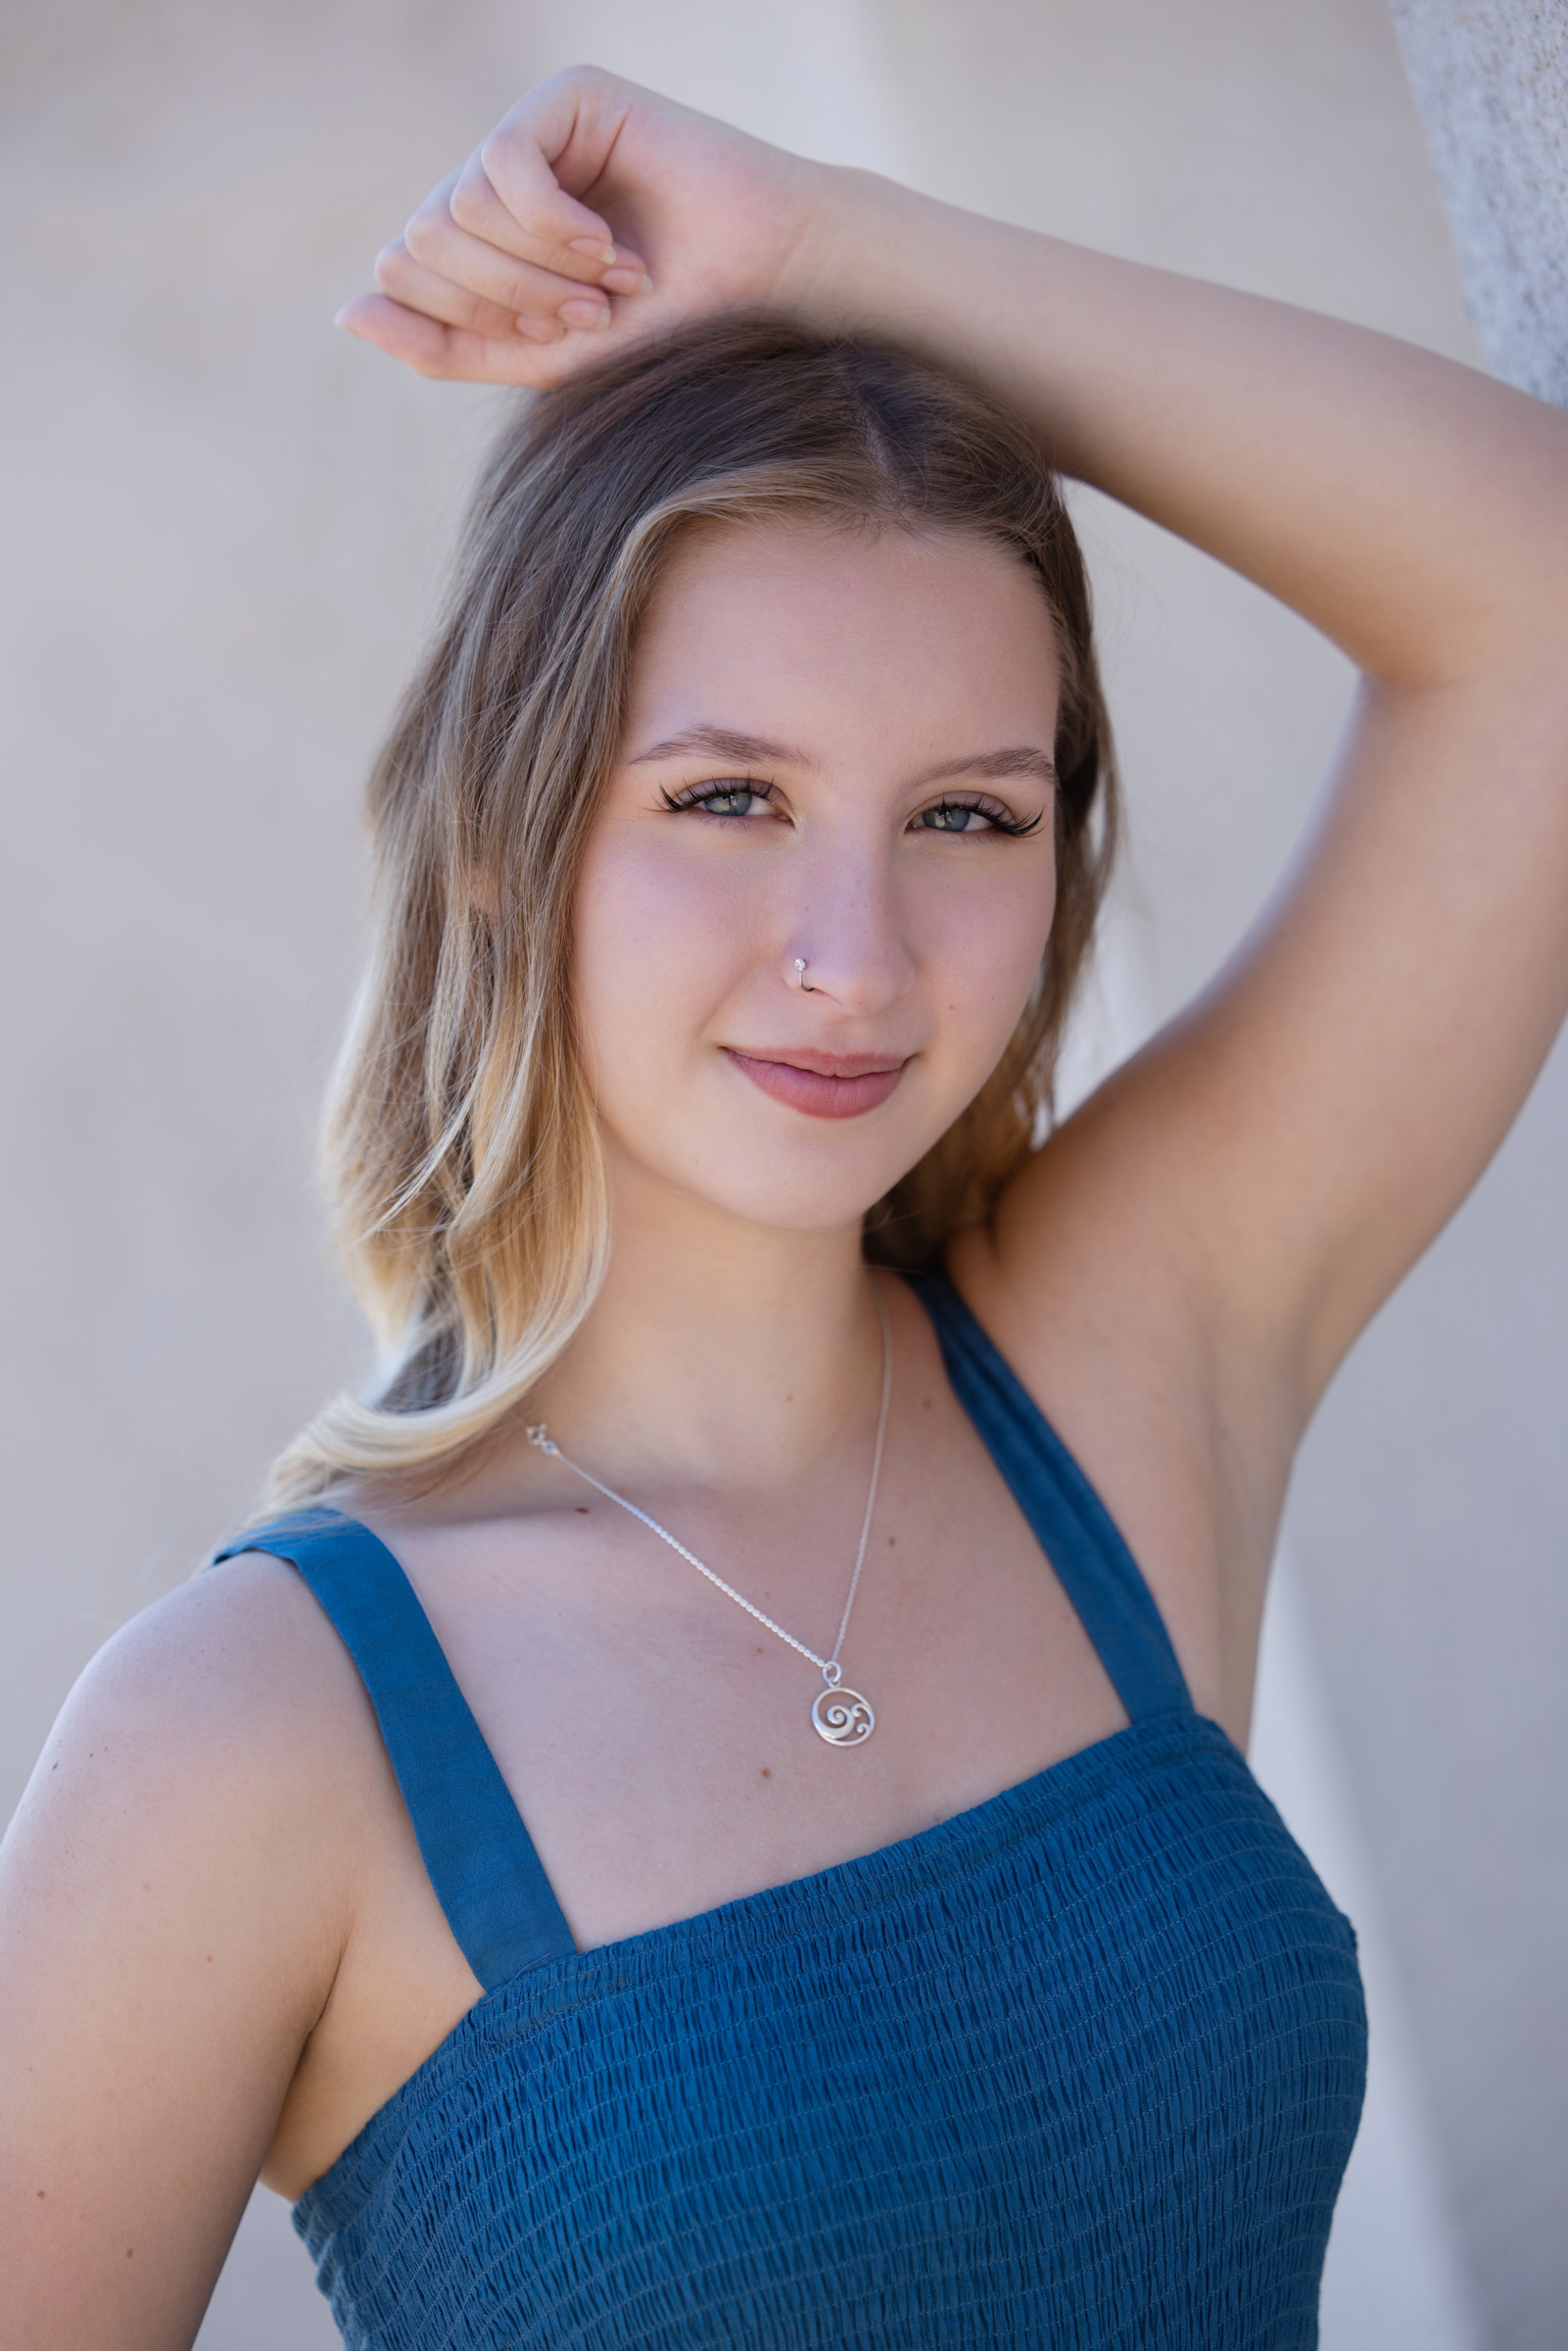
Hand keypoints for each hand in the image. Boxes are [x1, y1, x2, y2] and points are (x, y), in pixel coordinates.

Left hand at [340, 66, 832, 386]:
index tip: (564, 338)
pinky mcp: (565, 99)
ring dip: (538, 270)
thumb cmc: (665, 325)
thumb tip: (346, 313)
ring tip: (609, 279)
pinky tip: (607, 242)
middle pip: (420, 242)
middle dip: (505, 298)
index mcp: (478, 238)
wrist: (761, 285)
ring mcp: (527, 132)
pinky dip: (553, 225)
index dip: (475, 321)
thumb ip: (444, 346)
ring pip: (457, 209)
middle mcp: (492, 179)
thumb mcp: (542, 358)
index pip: (404, 274)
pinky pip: (503, 166)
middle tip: (588, 312)